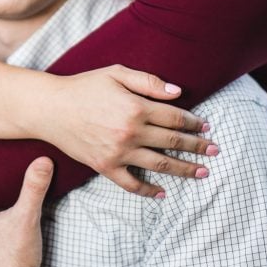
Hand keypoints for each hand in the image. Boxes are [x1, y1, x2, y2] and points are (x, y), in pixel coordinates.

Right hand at [41, 65, 218, 196]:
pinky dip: (148, 190)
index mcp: (136, 107)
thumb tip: (177, 92)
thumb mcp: (116, 73)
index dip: (193, 123)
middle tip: (214, 151)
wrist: (51, 108)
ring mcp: (118, 152)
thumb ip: (148, 81)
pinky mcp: (105, 166)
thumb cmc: (84, 86)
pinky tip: (162, 193)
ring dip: (184, 169)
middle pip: (172, 142)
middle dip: (197, 147)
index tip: (206, 126)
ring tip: (201, 172)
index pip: (174, 118)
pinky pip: (131, 184)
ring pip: (159, 164)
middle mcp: (130, 132)